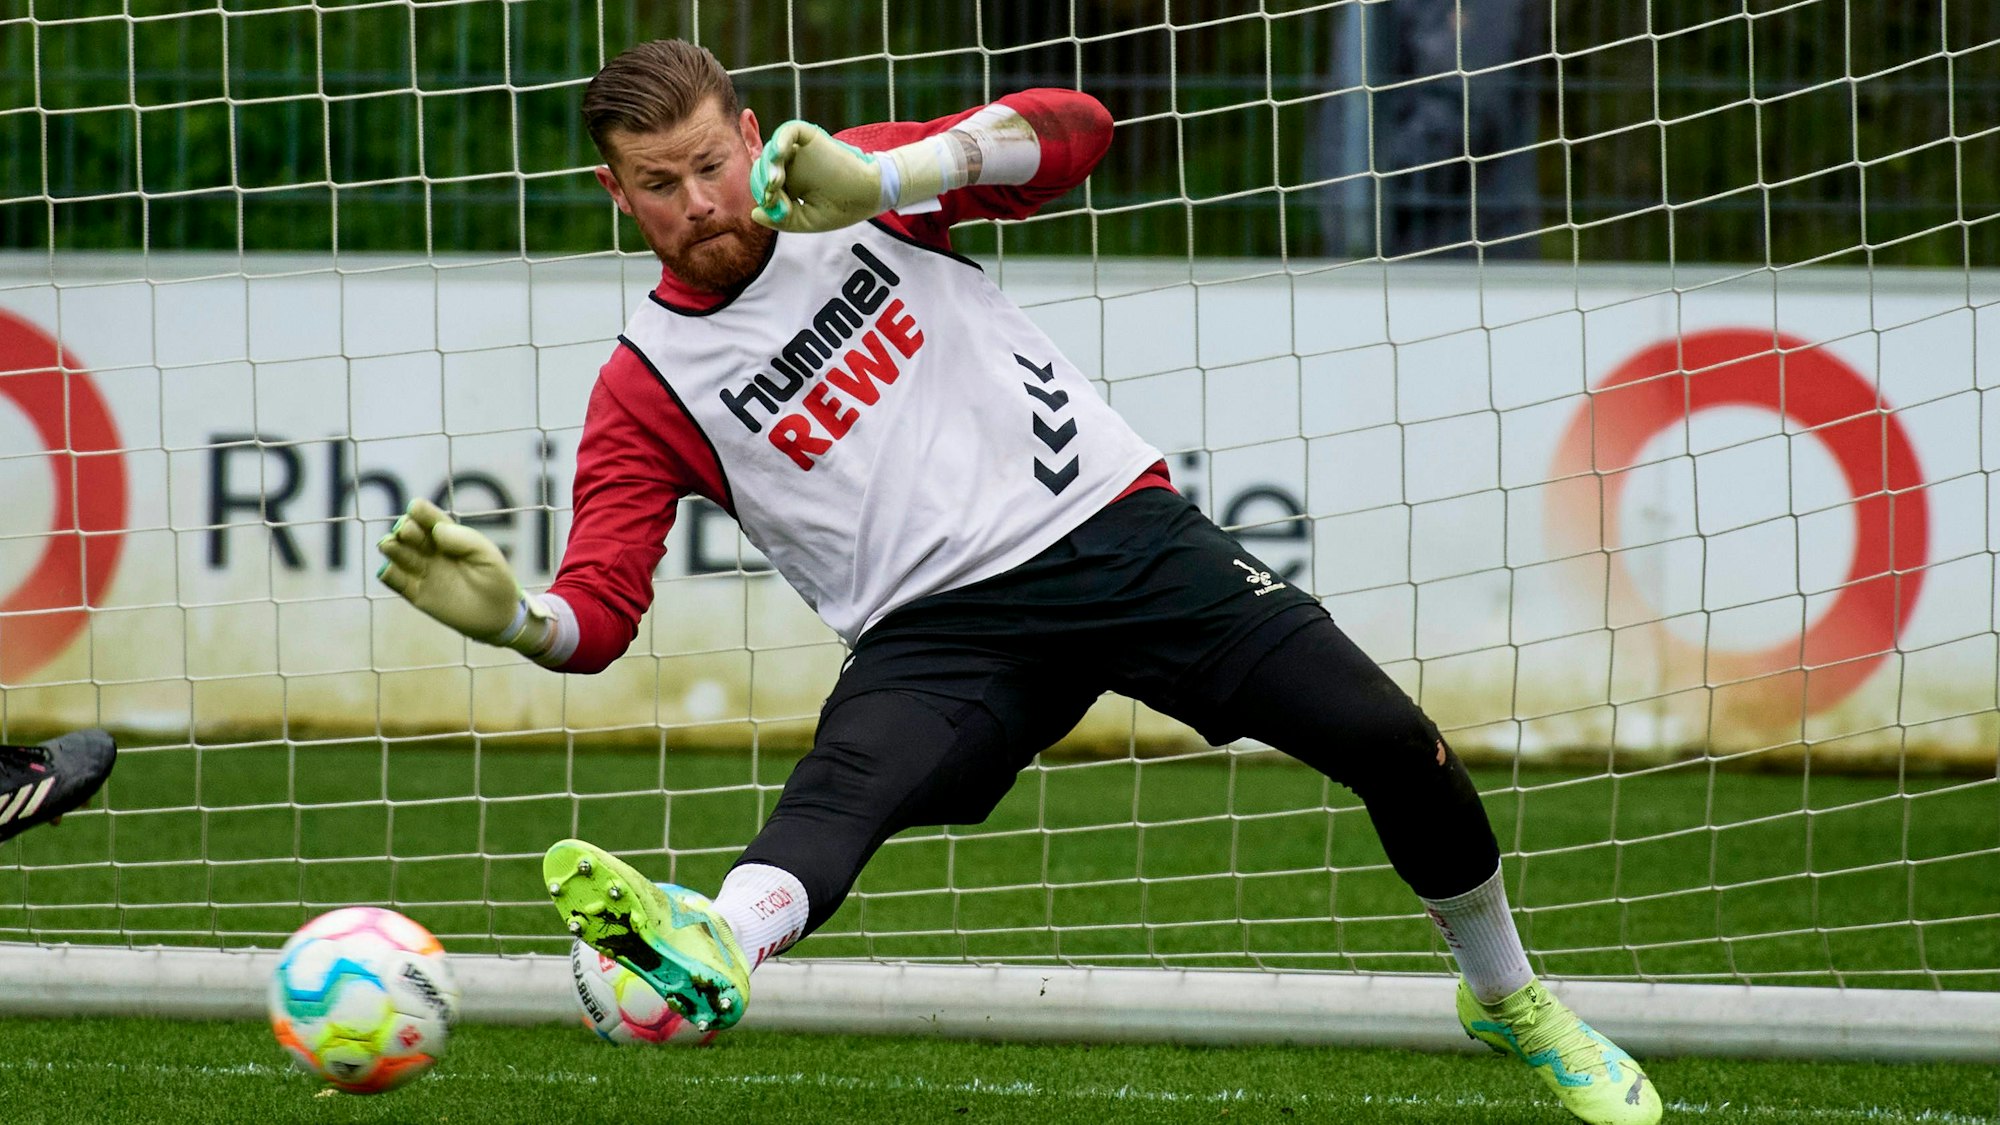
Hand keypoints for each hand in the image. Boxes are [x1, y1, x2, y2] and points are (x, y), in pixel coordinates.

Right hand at [375, 499, 548, 649]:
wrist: (498, 616)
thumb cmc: (496, 580)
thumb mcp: (487, 557)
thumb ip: (465, 541)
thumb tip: (438, 529)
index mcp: (449, 536)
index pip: (430, 519)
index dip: (421, 512)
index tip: (415, 508)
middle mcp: (431, 551)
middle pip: (410, 534)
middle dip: (405, 529)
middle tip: (406, 531)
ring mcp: (422, 571)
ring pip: (399, 555)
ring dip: (391, 547)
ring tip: (388, 544)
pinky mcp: (416, 593)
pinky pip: (396, 582)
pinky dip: (388, 574)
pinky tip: (386, 570)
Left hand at [750, 120, 884, 232]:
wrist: (868, 195)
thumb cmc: (840, 209)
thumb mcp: (805, 221)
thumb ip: (780, 219)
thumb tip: (754, 212)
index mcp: (788, 183)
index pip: (763, 183)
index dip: (762, 193)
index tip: (773, 204)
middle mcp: (791, 164)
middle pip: (763, 166)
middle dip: (762, 180)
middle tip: (771, 193)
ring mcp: (800, 150)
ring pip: (772, 150)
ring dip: (769, 166)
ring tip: (776, 182)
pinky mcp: (810, 137)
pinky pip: (788, 131)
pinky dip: (780, 140)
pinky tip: (779, 154)